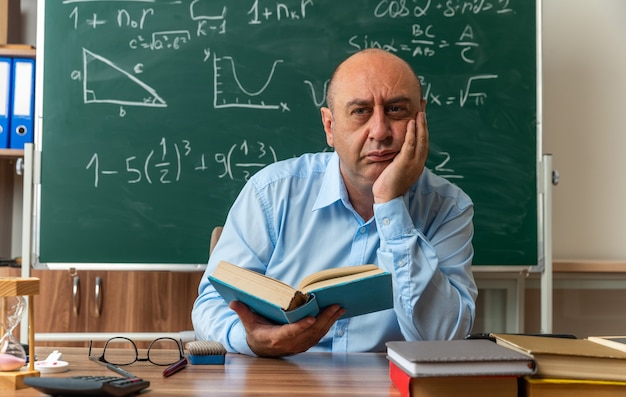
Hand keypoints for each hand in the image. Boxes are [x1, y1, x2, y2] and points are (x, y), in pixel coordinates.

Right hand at [229, 301, 344, 356]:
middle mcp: (289, 343)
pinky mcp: (305, 344)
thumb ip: (243, 312)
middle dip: (324, 319)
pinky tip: (335, 315)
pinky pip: (319, 335)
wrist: (262, 349)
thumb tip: (233, 302)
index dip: (301, 326)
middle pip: (310, 332)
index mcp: (275, 338)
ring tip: (339, 308)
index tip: (312, 318)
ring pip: (317, 334)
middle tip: (335, 306)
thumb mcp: (248, 322)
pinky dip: (328, 325)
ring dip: (330, 321)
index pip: (290, 333)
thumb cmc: (256, 332)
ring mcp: (299, 345)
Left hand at [372, 111, 428, 202]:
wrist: (387, 198)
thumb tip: (396, 150)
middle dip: (424, 123)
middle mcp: (419, 162)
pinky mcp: (405, 163)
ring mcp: (414, 163)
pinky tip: (411, 122)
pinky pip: (410, 145)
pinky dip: (412, 133)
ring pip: (420, 140)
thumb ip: (399, 158)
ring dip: (421, 125)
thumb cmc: (389, 185)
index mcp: (418, 164)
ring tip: (420, 112)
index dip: (423, 129)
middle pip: (424, 139)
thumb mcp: (397, 169)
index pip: (423, 143)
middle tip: (423, 108)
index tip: (422, 117)